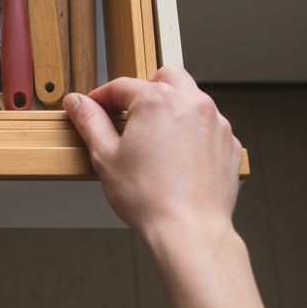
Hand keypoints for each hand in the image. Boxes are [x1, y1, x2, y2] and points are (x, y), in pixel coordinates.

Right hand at [63, 66, 241, 245]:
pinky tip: (177, 158)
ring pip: (191, 99)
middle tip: (130, 115)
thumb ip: (90, 122)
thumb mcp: (105, 157)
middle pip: (166, 77)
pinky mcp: (229, 143)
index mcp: (158, 100)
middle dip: (145, 89)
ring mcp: (216, 123)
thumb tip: (77, 102)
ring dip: (172, 109)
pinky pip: (208, 125)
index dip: (102, 97)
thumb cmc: (149, 198)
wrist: (189, 231)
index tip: (94, 109)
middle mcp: (192, 103)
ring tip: (154, 140)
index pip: (122, 86)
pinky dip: (192, 132)